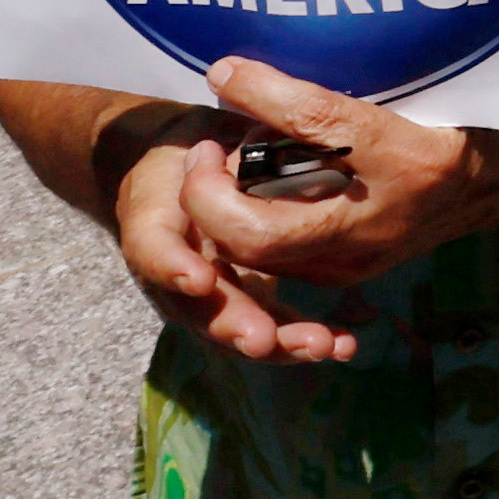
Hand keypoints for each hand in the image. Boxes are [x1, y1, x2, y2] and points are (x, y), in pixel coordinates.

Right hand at [109, 124, 362, 363]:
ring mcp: (215, 298)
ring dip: (280, 343)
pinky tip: (343, 346)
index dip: (174, 269)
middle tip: (262, 340)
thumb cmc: (181, 164)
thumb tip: (212, 151)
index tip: (199, 280)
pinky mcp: (250, 304)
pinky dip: (305, 339)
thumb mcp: (180, 156)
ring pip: (241, 330)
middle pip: (202, 310)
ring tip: (319, 346)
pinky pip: (275, 327)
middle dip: (236, 325)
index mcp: (156, 232)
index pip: (156, 253)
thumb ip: (198, 166)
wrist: (184, 182)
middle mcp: (181, 276)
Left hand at [168, 56, 498, 306]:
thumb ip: (326, 88)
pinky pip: (275, 259)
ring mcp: (358, 259)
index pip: (314, 125)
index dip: (261, 94)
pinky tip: (249, 192)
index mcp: (404, 160)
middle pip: (257, 230)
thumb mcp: (407, 92)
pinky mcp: (346, 272)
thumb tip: (235, 73)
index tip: (227, 72)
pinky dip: (245, 226)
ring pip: (256, 252)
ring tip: (222, 166)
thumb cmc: (458, 122)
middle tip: (207, 147)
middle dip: (208, 192)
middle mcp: (377, 222)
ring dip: (221, 211)